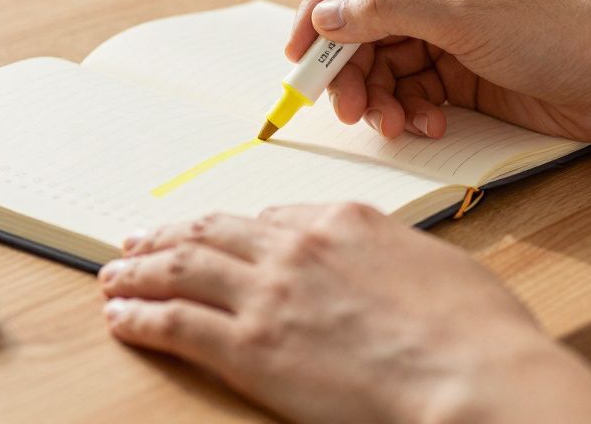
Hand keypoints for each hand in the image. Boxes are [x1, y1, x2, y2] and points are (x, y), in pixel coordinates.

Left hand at [100, 204, 590, 423]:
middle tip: (138, 239)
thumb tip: (376, 264)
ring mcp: (267, 294)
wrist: (474, 375)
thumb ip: (389, 255)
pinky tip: (121, 317)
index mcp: (342, 221)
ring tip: (113, 275)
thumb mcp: (436, 265)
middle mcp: (294, 247)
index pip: (269, 217)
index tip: (211, 235)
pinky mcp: (249, 346)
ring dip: (139, 270)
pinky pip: (175, 321)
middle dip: (168, 235)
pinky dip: (140, 316)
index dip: (229, 228)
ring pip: (181, 268)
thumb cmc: (477, 332)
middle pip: (211, 232)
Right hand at [286, 0, 590, 143]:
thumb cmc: (558, 34)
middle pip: (363, 24)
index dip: (320, 7)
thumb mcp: (465, 17)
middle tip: (343, 107)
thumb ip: (389, 12)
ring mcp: (448, 31)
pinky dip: (409, 111)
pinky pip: (410, 90)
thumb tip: (327, 16)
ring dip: (379, 97)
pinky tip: (429, 126)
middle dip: (349, 68)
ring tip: (393, 125)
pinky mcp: (459, 71)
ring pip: (383, 64)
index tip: (298, 51)